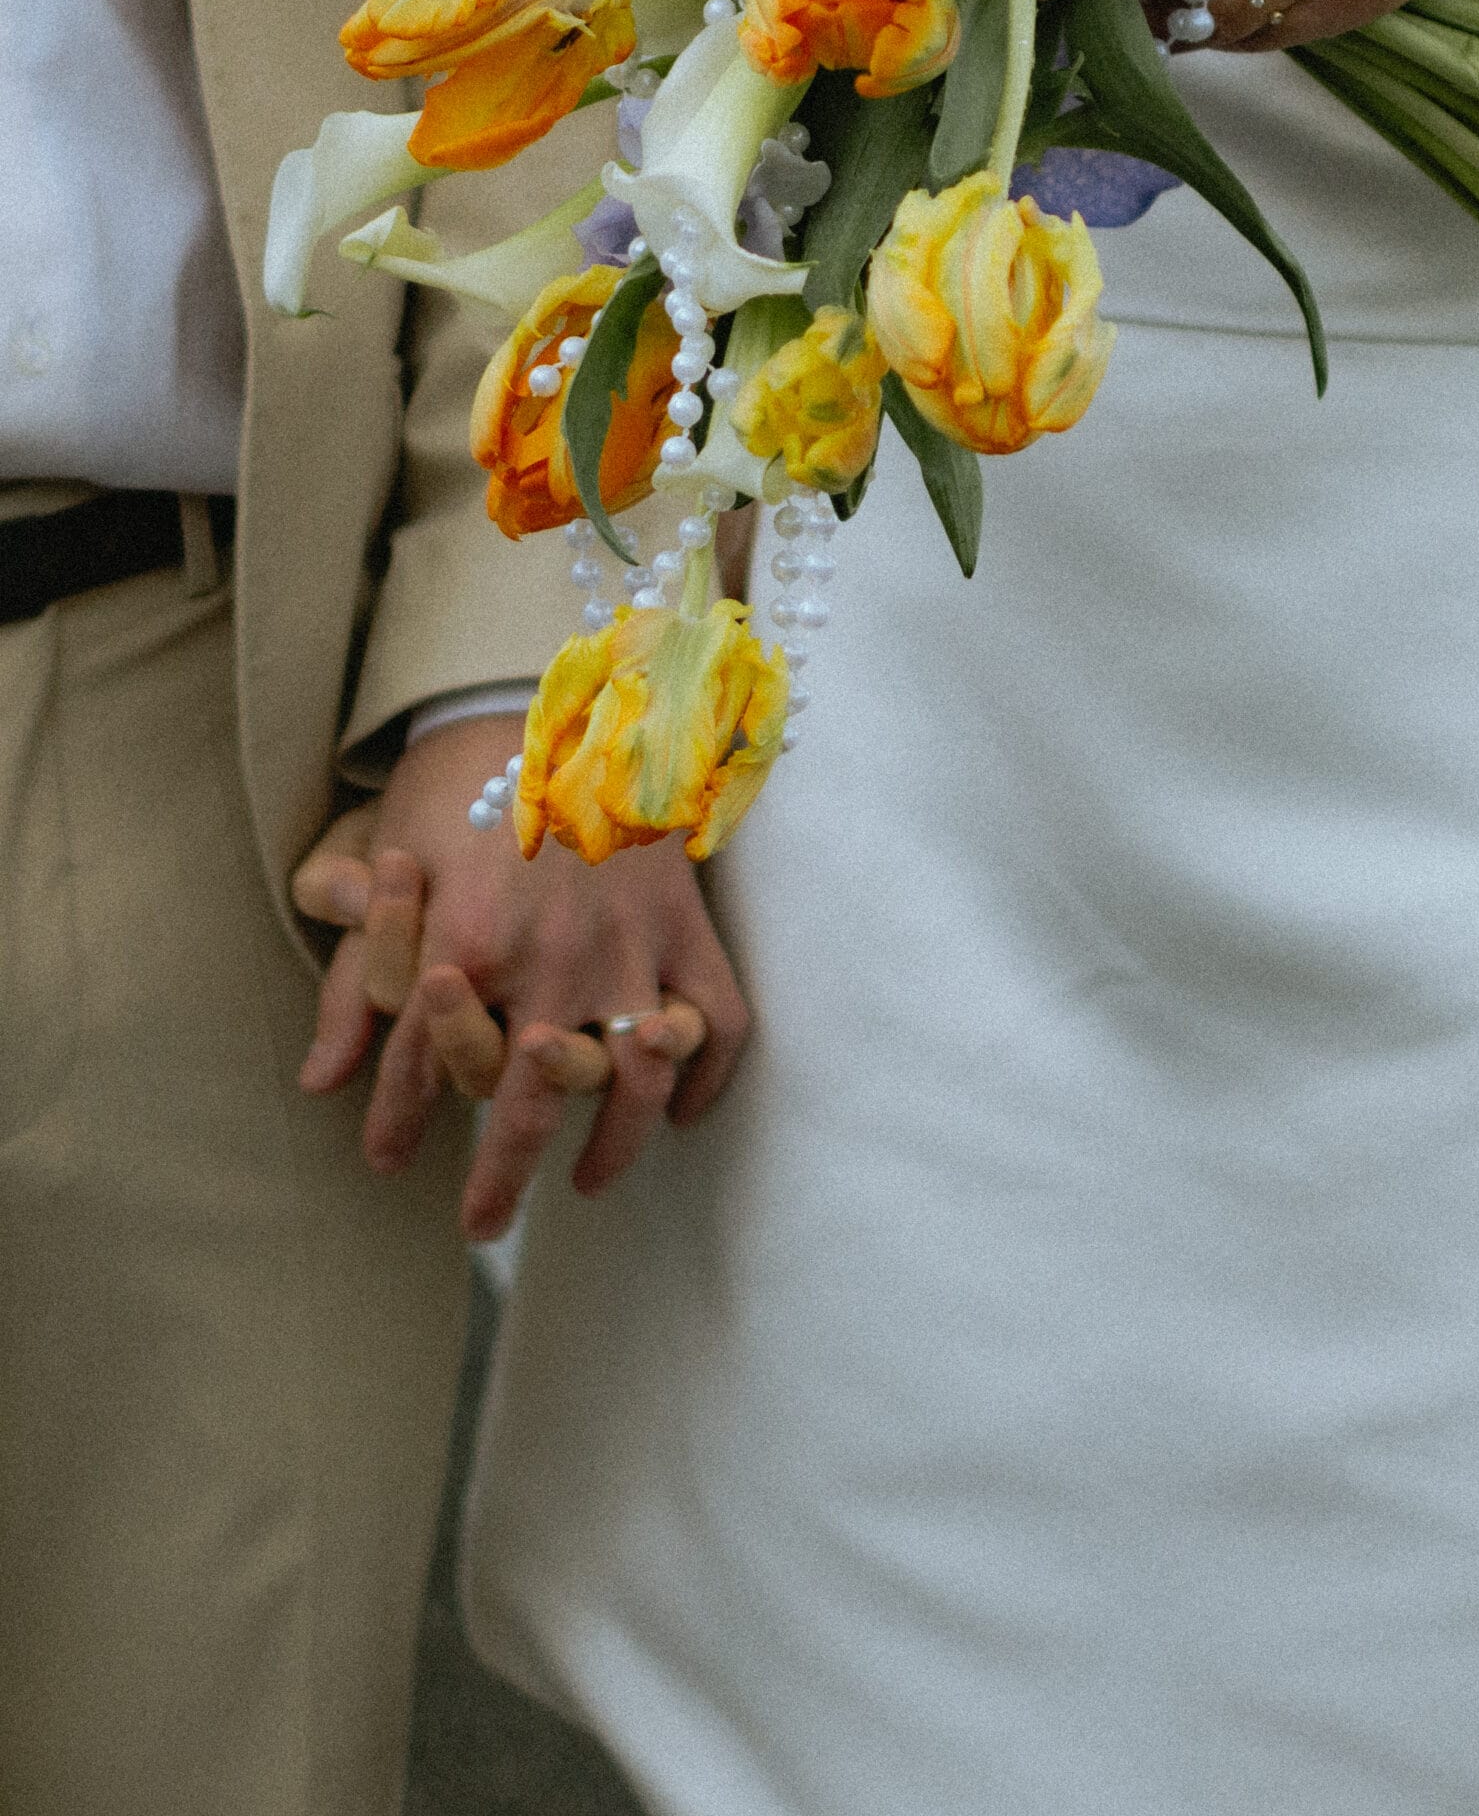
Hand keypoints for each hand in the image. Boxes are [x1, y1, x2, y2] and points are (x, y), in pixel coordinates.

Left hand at [291, 717, 749, 1235]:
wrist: (562, 691)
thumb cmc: (464, 778)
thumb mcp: (393, 862)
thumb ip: (364, 978)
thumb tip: (323, 1081)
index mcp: (468, 941)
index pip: (423, 1067)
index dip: (398, 1123)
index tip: (387, 1164)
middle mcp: (552, 957)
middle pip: (529, 1105)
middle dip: (499, 1178)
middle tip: (481, 1225)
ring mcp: (631, 946)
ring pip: (635, 1084)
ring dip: (613, 1148)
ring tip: (587, 1181)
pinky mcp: (689, 925)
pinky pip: (718, 1025)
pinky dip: (706, 1078)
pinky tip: (682, 1114)